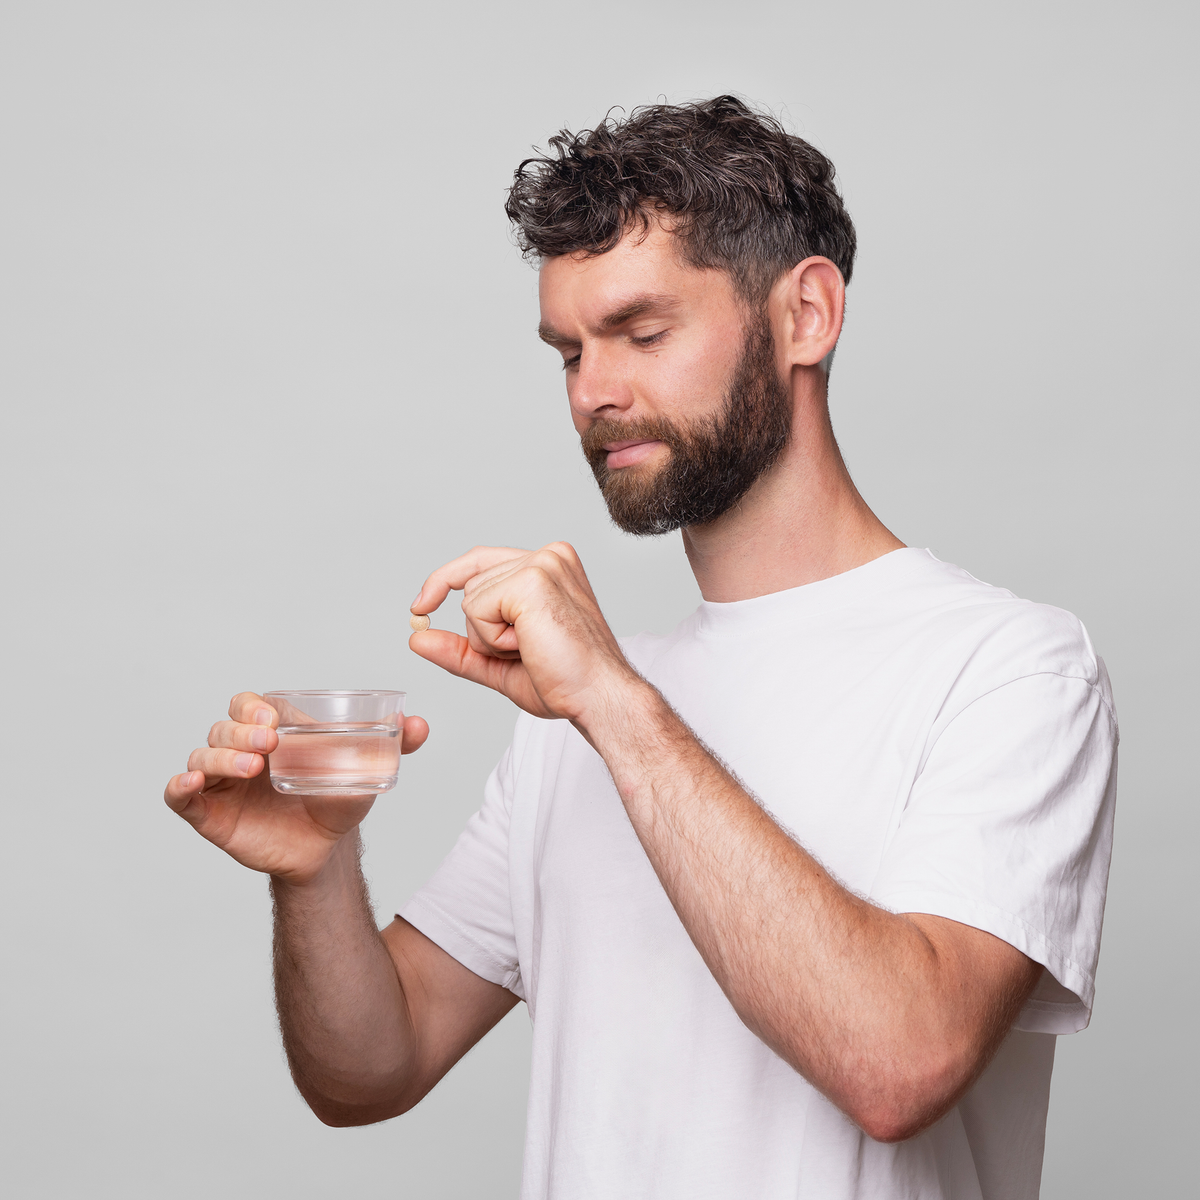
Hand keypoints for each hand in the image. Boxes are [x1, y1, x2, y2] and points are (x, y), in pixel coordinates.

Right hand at [164, 691, 429, 884]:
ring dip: (221, 756)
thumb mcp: (364, 769)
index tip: (275, 719)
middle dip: (242, 731)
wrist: (324, 848)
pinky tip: (191, 784)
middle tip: (268, 743)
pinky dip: (180, 785)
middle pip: (224, 727)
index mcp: (270, 730)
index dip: (255, 707)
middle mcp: (240, 748)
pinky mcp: (208, 811)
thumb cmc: (335, 798)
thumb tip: (419, 724)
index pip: (250, 705)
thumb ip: (394, 745)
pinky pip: (179, 795)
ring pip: (204, 755)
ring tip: (251, 768)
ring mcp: (221, 780)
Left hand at [408, 543, 639, 728]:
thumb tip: (417, 638)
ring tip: (533, 649)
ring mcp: (542, 563)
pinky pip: (477, 609)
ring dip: (490, 638)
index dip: (445, 579)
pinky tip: (529, 646)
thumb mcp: (500, 664)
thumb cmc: (565, 682)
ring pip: (471, 599)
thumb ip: (461, 649)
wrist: (597, 698)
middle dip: (482, 630)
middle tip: (528, 651)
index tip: (421, 605)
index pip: (481, 560)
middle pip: (471, 584)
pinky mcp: (532, 579)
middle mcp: (549, 555)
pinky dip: (492, 639)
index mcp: (550, 565)